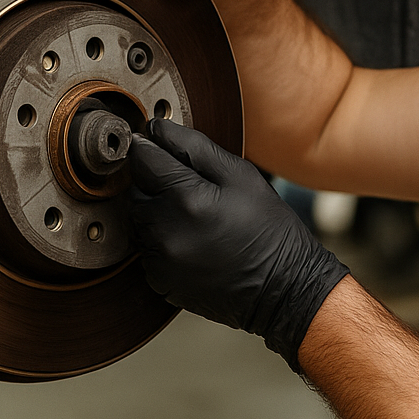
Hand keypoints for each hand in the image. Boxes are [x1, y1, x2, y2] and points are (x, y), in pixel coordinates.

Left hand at [127, 119, 349, 371]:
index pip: (143, 158)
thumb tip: (157, 129)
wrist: (282, 289)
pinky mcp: (159, 281)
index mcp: (187, 199)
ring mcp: (160, 261)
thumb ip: (195, 147)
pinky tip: (193, 241)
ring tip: (195, 217)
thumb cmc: (268, 227)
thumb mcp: (242, 175)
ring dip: (157, 212)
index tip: (160, 144)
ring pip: (139, 220)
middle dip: (156, 183)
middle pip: (136, 190)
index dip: (150, 146)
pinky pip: (147, 248)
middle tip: (192, 189)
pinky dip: (162, 240)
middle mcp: (166, 232)